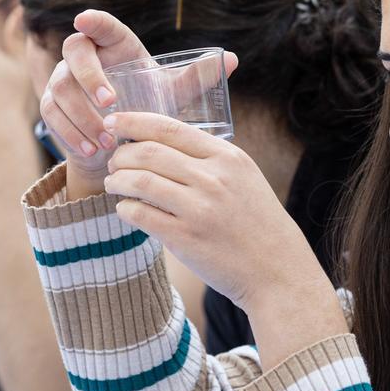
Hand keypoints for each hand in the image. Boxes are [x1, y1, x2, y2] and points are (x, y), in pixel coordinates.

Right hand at [38, 10, 237, 193]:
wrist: (123, 141)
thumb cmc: (149, 105)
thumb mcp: (173, 93)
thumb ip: (196, 78)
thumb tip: (232, 59)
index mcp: (115, 46)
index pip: (101, 25)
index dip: (93, 20)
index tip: (85, 19)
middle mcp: (85, 57)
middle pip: (74, 51)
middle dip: (90, 76)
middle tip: (112, 103)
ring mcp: (63, 79)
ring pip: (61, 88)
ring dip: (82, 115)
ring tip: (108, 141)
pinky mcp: (52, 105)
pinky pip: (52, 114)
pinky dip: (70, 133)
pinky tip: (92, 149)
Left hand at [100, 112, 321, 310]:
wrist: (276, 268)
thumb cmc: (257, 222)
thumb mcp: (244, 178)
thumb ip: (210, 160)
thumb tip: (163, 144)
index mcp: (227, 157)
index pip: (169, 128)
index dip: (133, 121)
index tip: (113, 122)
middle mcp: (213, 178)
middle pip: (148, 152)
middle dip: (121, 154)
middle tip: (113, 161)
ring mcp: (199, 208)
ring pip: (139, 181)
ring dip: (117, 180)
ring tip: (113, 184)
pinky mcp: (185, 238)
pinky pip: (140, 214)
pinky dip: (125, 208)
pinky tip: (126, 209)